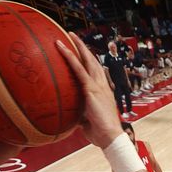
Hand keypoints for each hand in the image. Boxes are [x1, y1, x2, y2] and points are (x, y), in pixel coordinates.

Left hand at [54, 33, 122, 149]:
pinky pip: (78, 68)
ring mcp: (98, 86)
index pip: (95, 72)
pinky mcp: (91, 89)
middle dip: (84, 48)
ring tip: (69, 35)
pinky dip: (69, 56)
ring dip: (78, 46)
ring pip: (87, 60)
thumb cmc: (100, 133)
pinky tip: (61, 46)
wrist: (110, 137)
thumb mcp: (88, 121)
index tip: (82, 53)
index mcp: (103, 92)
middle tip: (74, 37)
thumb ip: (80, 114)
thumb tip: (71, 115)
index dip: (89, 61)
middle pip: (93, 61)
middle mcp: (103, 85)